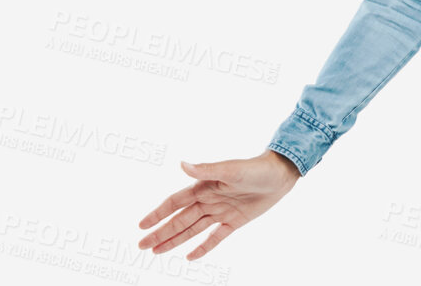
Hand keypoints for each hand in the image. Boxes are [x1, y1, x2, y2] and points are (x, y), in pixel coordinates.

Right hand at [136, 150, 299, 260]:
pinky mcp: (234, 222)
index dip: (157, 214)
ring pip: (192, 230)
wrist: (280, 175)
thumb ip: (206, 170)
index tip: (141, 225)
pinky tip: (189, 256)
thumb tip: (182, 164)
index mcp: (203, 187)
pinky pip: (215, 238)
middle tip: (142, 245)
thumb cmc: (255, 168)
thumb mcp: (230, 169)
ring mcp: (220, 212)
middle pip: (179, 220)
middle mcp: (208, 200)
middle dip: (160, 233)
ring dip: (174, 240)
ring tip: (157, 251)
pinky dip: (202, 247)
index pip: (174, 203)